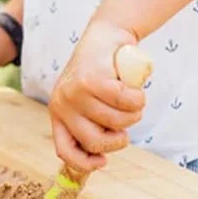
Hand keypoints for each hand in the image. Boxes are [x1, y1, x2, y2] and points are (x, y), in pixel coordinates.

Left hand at [47, 20, 145, 172]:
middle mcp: (62, 104)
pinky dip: (138, 97)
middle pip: (95, 142)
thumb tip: (98, 156)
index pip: (64, 150)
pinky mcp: (92, 80)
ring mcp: (75, 92)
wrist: (105, 35)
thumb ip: (91, 124)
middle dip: (119, 138)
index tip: (103, 161)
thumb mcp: (89, 102)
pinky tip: (134, 88)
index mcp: (59, 113)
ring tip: (129, 97)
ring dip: (134, 112)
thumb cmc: (102, 74)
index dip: (84, 163)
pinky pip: (126, 102)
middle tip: (125, 119)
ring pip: (117, 122)